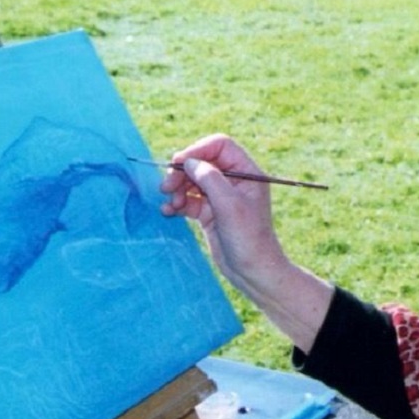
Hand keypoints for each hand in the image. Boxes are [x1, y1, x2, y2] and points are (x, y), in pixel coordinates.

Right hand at [160, 134, 288, 285]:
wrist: (252, 272)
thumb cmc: (248, 239)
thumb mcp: (230, 205)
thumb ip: (210, 179)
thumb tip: (189, 161)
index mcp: (247, 173)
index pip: (220, 146)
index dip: (198, 150)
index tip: (179, 163)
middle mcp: (234, 181)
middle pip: (202, 162)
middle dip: (182, 172)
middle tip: (167, 186)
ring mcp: (221, 197)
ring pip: (192, 181)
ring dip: (177, 189)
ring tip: (171, 204)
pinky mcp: (209, 213)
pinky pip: (188, 200)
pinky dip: (177, 203)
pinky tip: (169, 212)